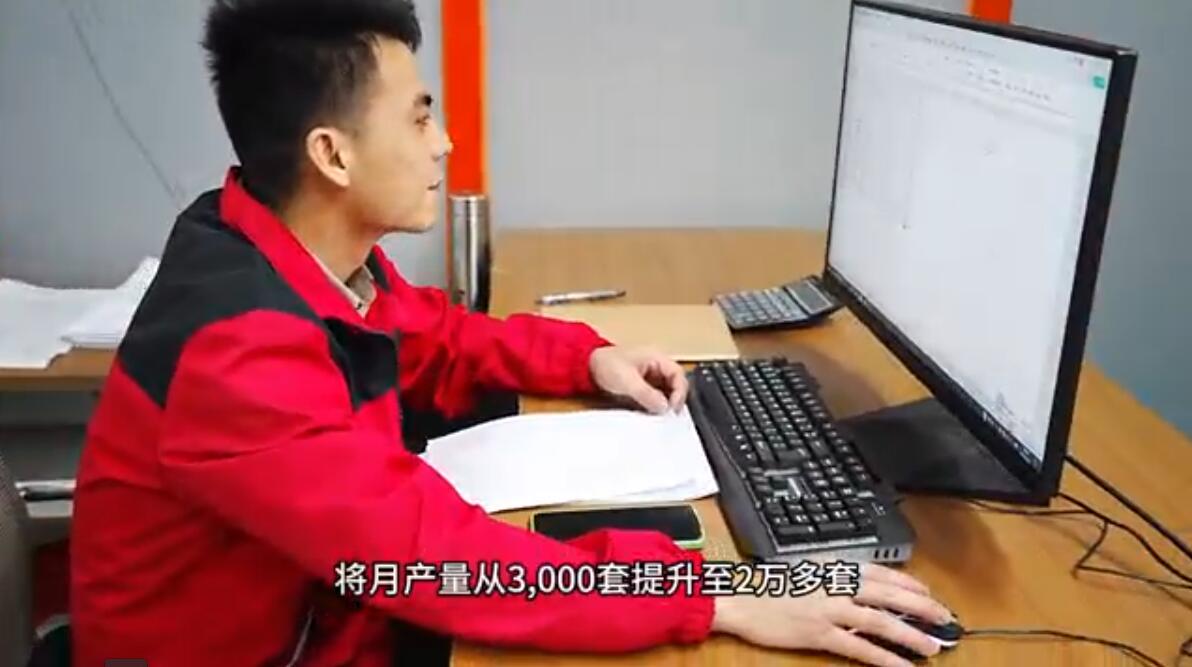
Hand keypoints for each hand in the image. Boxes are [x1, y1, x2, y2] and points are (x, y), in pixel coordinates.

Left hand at [588, 346, 687, 414]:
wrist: (585, 367)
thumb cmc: (605, 365)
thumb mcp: (627, 381)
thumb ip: (647, 394)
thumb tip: (664, 407)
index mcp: (657, 358)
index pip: (678, 375)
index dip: (679, 392)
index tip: (672, 408)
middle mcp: (657, 366)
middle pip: (675, 384)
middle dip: (673, 400)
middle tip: (669, 416)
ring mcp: (650, 376)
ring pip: (666, 392)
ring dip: (664, 404)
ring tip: (659, 416)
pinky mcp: (643, 385)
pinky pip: (655, 396)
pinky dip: (655, 405)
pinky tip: (650, 413)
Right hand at [710, 562, 953, 666]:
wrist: (743, 600)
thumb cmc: (772, 586)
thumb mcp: (809, 571)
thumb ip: (837, 577)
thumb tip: (864, 587)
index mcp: (835, 567)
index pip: (882, 574)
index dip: (909, 585)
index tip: (929, 594)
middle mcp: (837, 586)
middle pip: (889, 596)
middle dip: (922, 608)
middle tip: (946, 619)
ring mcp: (830, 610)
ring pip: (880, 622)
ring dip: (910, 635)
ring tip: (933, 646)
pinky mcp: (821, 634)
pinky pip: (859, 647)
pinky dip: (884, 658)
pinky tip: (901, 666)